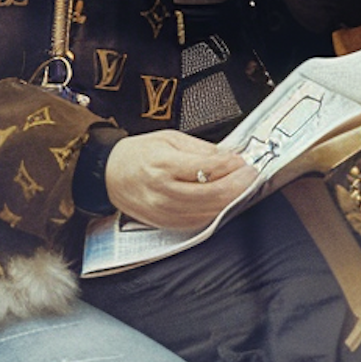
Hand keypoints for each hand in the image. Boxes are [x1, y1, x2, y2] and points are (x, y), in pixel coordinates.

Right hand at [103, 132, 255, 229]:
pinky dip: (214, 213)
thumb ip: (201, 149)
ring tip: (242, 189)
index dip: (231, 165)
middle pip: (211, 194)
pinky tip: (223, 203)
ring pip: (207, 212)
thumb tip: (229, 156)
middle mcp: (163, 191)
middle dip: (238, 185)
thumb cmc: (137, 154)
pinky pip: (197, 223)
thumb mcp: (169, 138)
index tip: (242, 161)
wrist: (109, 174)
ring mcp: (163, 210)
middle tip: (251, 176)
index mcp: (163, 164)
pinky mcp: (164, 223)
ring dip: (230, 201)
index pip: (207, 168)